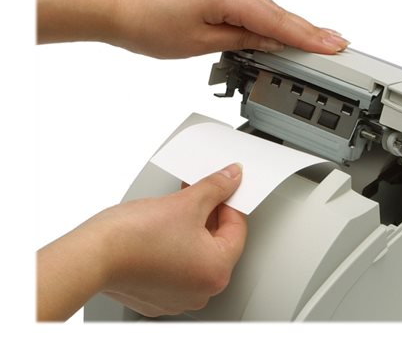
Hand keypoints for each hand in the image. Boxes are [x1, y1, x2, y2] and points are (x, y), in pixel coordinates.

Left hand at [37, 0, 349, 57]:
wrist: (116, 6)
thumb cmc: (148, 24)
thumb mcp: (202, 42)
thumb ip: (244, 41)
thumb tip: (273, 44)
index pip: (278, 22)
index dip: (308, 36)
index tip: (333, 45)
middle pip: (278, 13)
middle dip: (308, 30)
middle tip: (338, 43)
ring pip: (266, 9)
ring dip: (291, 26)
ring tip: (318, 40)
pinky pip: (251, 6)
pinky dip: (269, 20)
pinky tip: (281, 30)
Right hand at [37, 163, 246, 319]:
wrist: (91, 256)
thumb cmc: (133, 238)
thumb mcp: (186, 202)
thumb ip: (216, 187)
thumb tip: (231, 177)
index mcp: (217, 272)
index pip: (237, 228)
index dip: (229, 201)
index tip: (221, 187)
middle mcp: (201, 291)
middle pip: (217, 242)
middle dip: (208, 213)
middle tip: (197, 192)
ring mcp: (178, 296)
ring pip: (195, 254)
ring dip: (190, 228)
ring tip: (176, 207)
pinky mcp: (156, 296)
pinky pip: (175, 266)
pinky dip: (172, 246)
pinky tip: (161, 229)